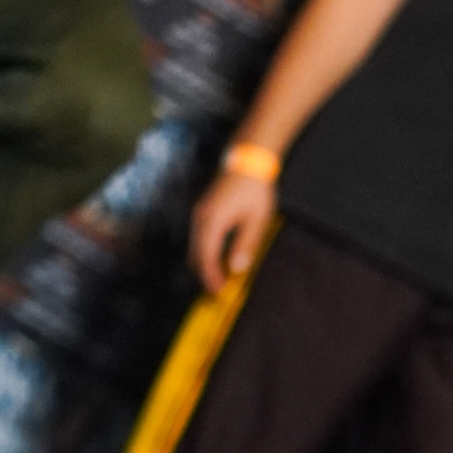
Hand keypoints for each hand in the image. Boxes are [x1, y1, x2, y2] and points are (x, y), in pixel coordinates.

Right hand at [192, 167, 275, 293]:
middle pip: (196, 254)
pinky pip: (198, 237)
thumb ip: (246, 245)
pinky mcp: (203, 210)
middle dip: (205, 274)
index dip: (211, 276)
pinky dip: (204, 252)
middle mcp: (201, 217)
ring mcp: (199, 213)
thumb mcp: (256, 220)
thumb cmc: (254, 189)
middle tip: (217, 292)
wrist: (247, 161)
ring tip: (217, 280)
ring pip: (195, 246)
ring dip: (203, 264)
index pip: (206, 256)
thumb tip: (237, 268)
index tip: (218, 291)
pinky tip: (215, 260)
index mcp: (213, 221)